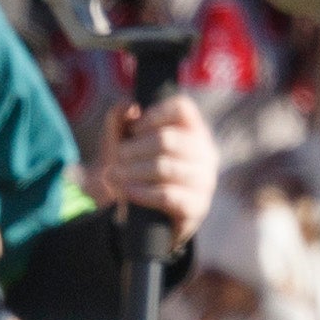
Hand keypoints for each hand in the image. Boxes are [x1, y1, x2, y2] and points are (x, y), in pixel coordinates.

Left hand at [100, 91, 219, 238]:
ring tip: (114, 175)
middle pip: (167, 139)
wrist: (141, 214)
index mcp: (193, 130)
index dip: (154, 115)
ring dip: (132, 171)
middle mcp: (205, 153)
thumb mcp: (123, 141)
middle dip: (134, 148)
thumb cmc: (135, 169)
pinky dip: (141, 192)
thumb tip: (130, 105)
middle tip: (118, 157)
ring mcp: (205, 180)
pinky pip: (167, 196)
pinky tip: (126, 191)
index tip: (134, 129)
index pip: (182, 109)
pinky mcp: (198, 206)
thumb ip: (120, 118)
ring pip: (164, 167)